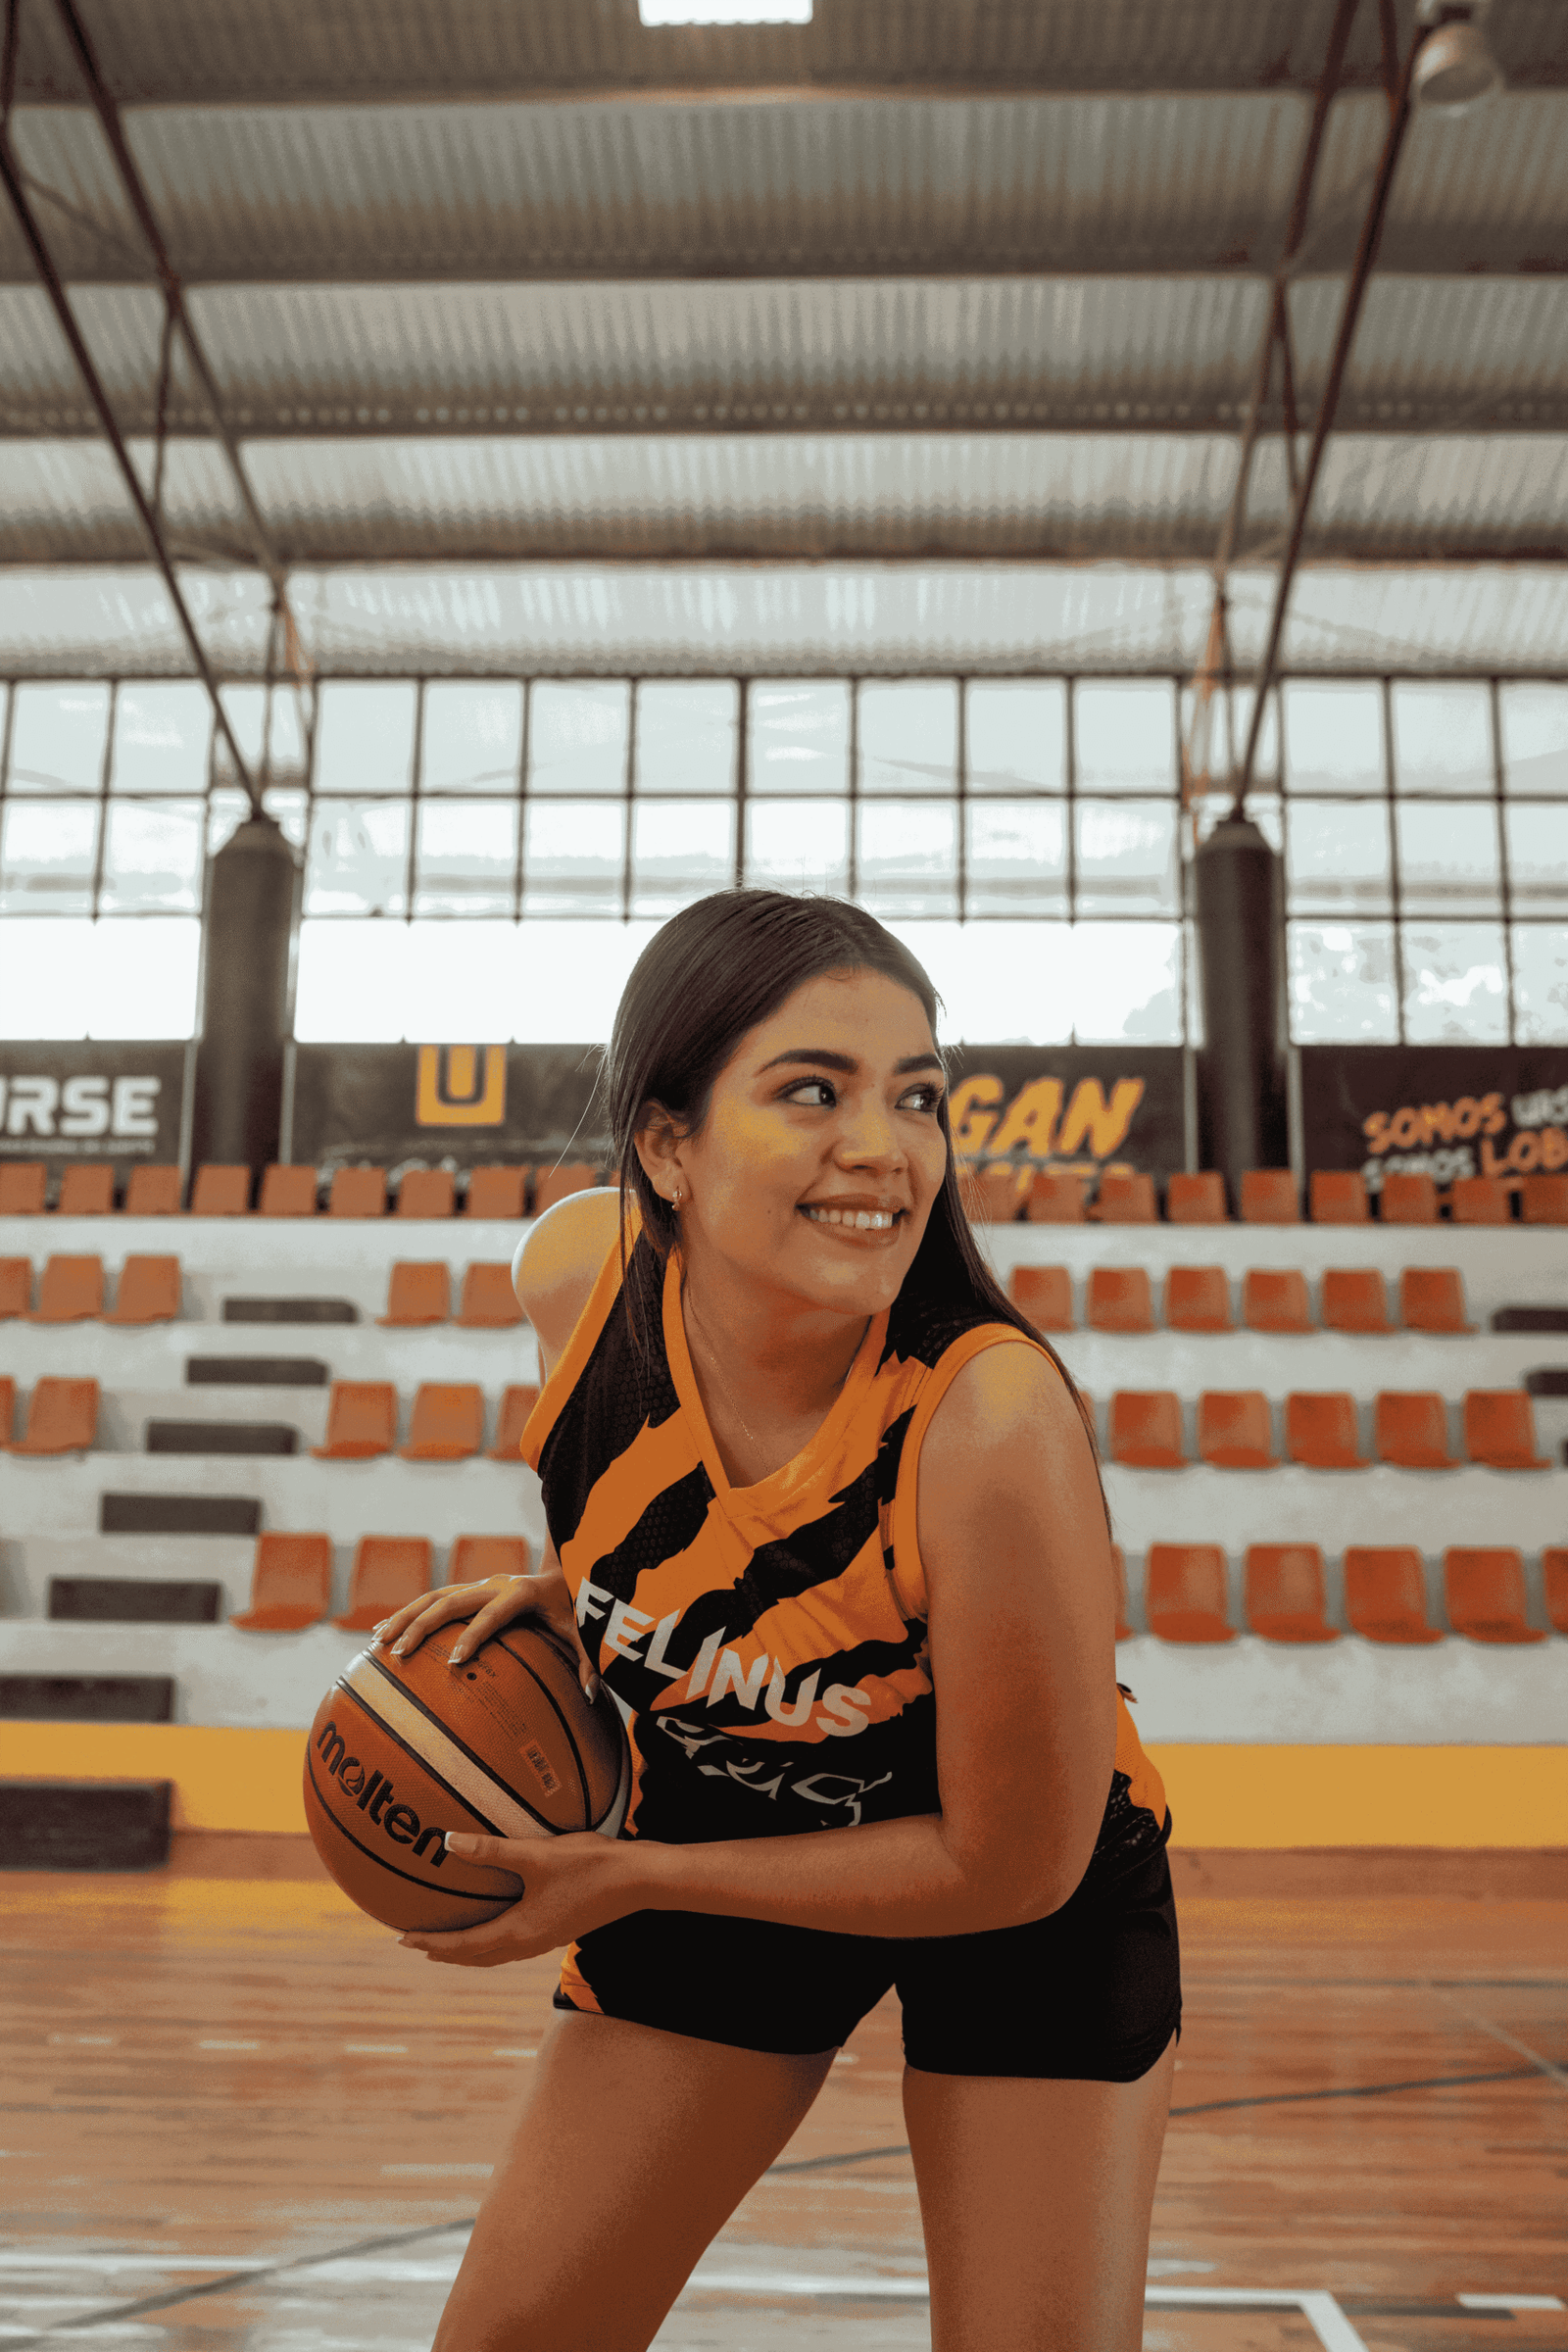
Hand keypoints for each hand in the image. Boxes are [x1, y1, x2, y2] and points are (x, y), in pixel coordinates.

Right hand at [370, 1559, 598, 1697]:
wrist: (563, 1571)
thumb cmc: (572, 1608)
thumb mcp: (584, 1631)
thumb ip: (588, 1660)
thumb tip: (592, 1695)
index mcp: (522, 1593)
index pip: (494, 1615)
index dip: (474, 1636)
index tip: (455, 1662)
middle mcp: (495, 1584)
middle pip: (451, 1601)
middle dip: (422, 1627)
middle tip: (399, 1655)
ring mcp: (478, 1584)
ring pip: (434, 1596)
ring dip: (405, 1618)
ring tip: (377, 1643)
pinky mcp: (468, 1589)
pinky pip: (433, 1599)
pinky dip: (407, 1614)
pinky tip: (381, 1634)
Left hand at [397, 1831, 641, 1967]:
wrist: (639, 1880)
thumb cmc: (589, 1865)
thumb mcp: (537, 1854)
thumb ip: (493, 1849)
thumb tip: (449, 1841)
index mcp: (520, 1932)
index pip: (464, 1944)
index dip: (432, 1942)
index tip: (402, 1939)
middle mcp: (530, 1943)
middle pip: (478, 1957)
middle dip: (446, 1952)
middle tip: (418, 1946)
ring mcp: (546, 1939)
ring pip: (497, 1954)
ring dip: (470, 1950)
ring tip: (450, 1942)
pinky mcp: (559, 1928)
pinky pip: (515, 1943)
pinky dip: (494, 1939)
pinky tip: (499, 1918)